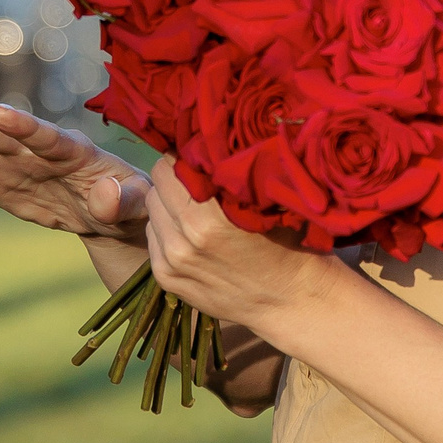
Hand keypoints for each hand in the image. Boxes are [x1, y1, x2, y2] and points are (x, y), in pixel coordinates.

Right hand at [0, 92, 149, 240]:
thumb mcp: (139, 205)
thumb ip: (125, 199)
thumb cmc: (131, 201)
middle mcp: (33, 150)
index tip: (1, 112)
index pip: (48, 137)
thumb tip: (108, 198)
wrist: (112, 212)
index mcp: (73, 151)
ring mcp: (9, 164)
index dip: (26, 126)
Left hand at [145, 155, 347, 332]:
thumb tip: (207, 142)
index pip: (170, 167)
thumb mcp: (266, 203)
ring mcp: (171, 262)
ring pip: (151, 212)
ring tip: (194, 211)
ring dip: (168, 207)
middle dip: (174, 181)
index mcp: (207, 219)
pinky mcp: (166, 279)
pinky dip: (166, 231)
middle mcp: (182, 240)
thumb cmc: (288, 243)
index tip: (199, 161)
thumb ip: (231, 177)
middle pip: (156, 186)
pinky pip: (152, 238)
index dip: (184, 159)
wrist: (291, 300)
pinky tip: (191, 235)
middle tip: (197, 183)